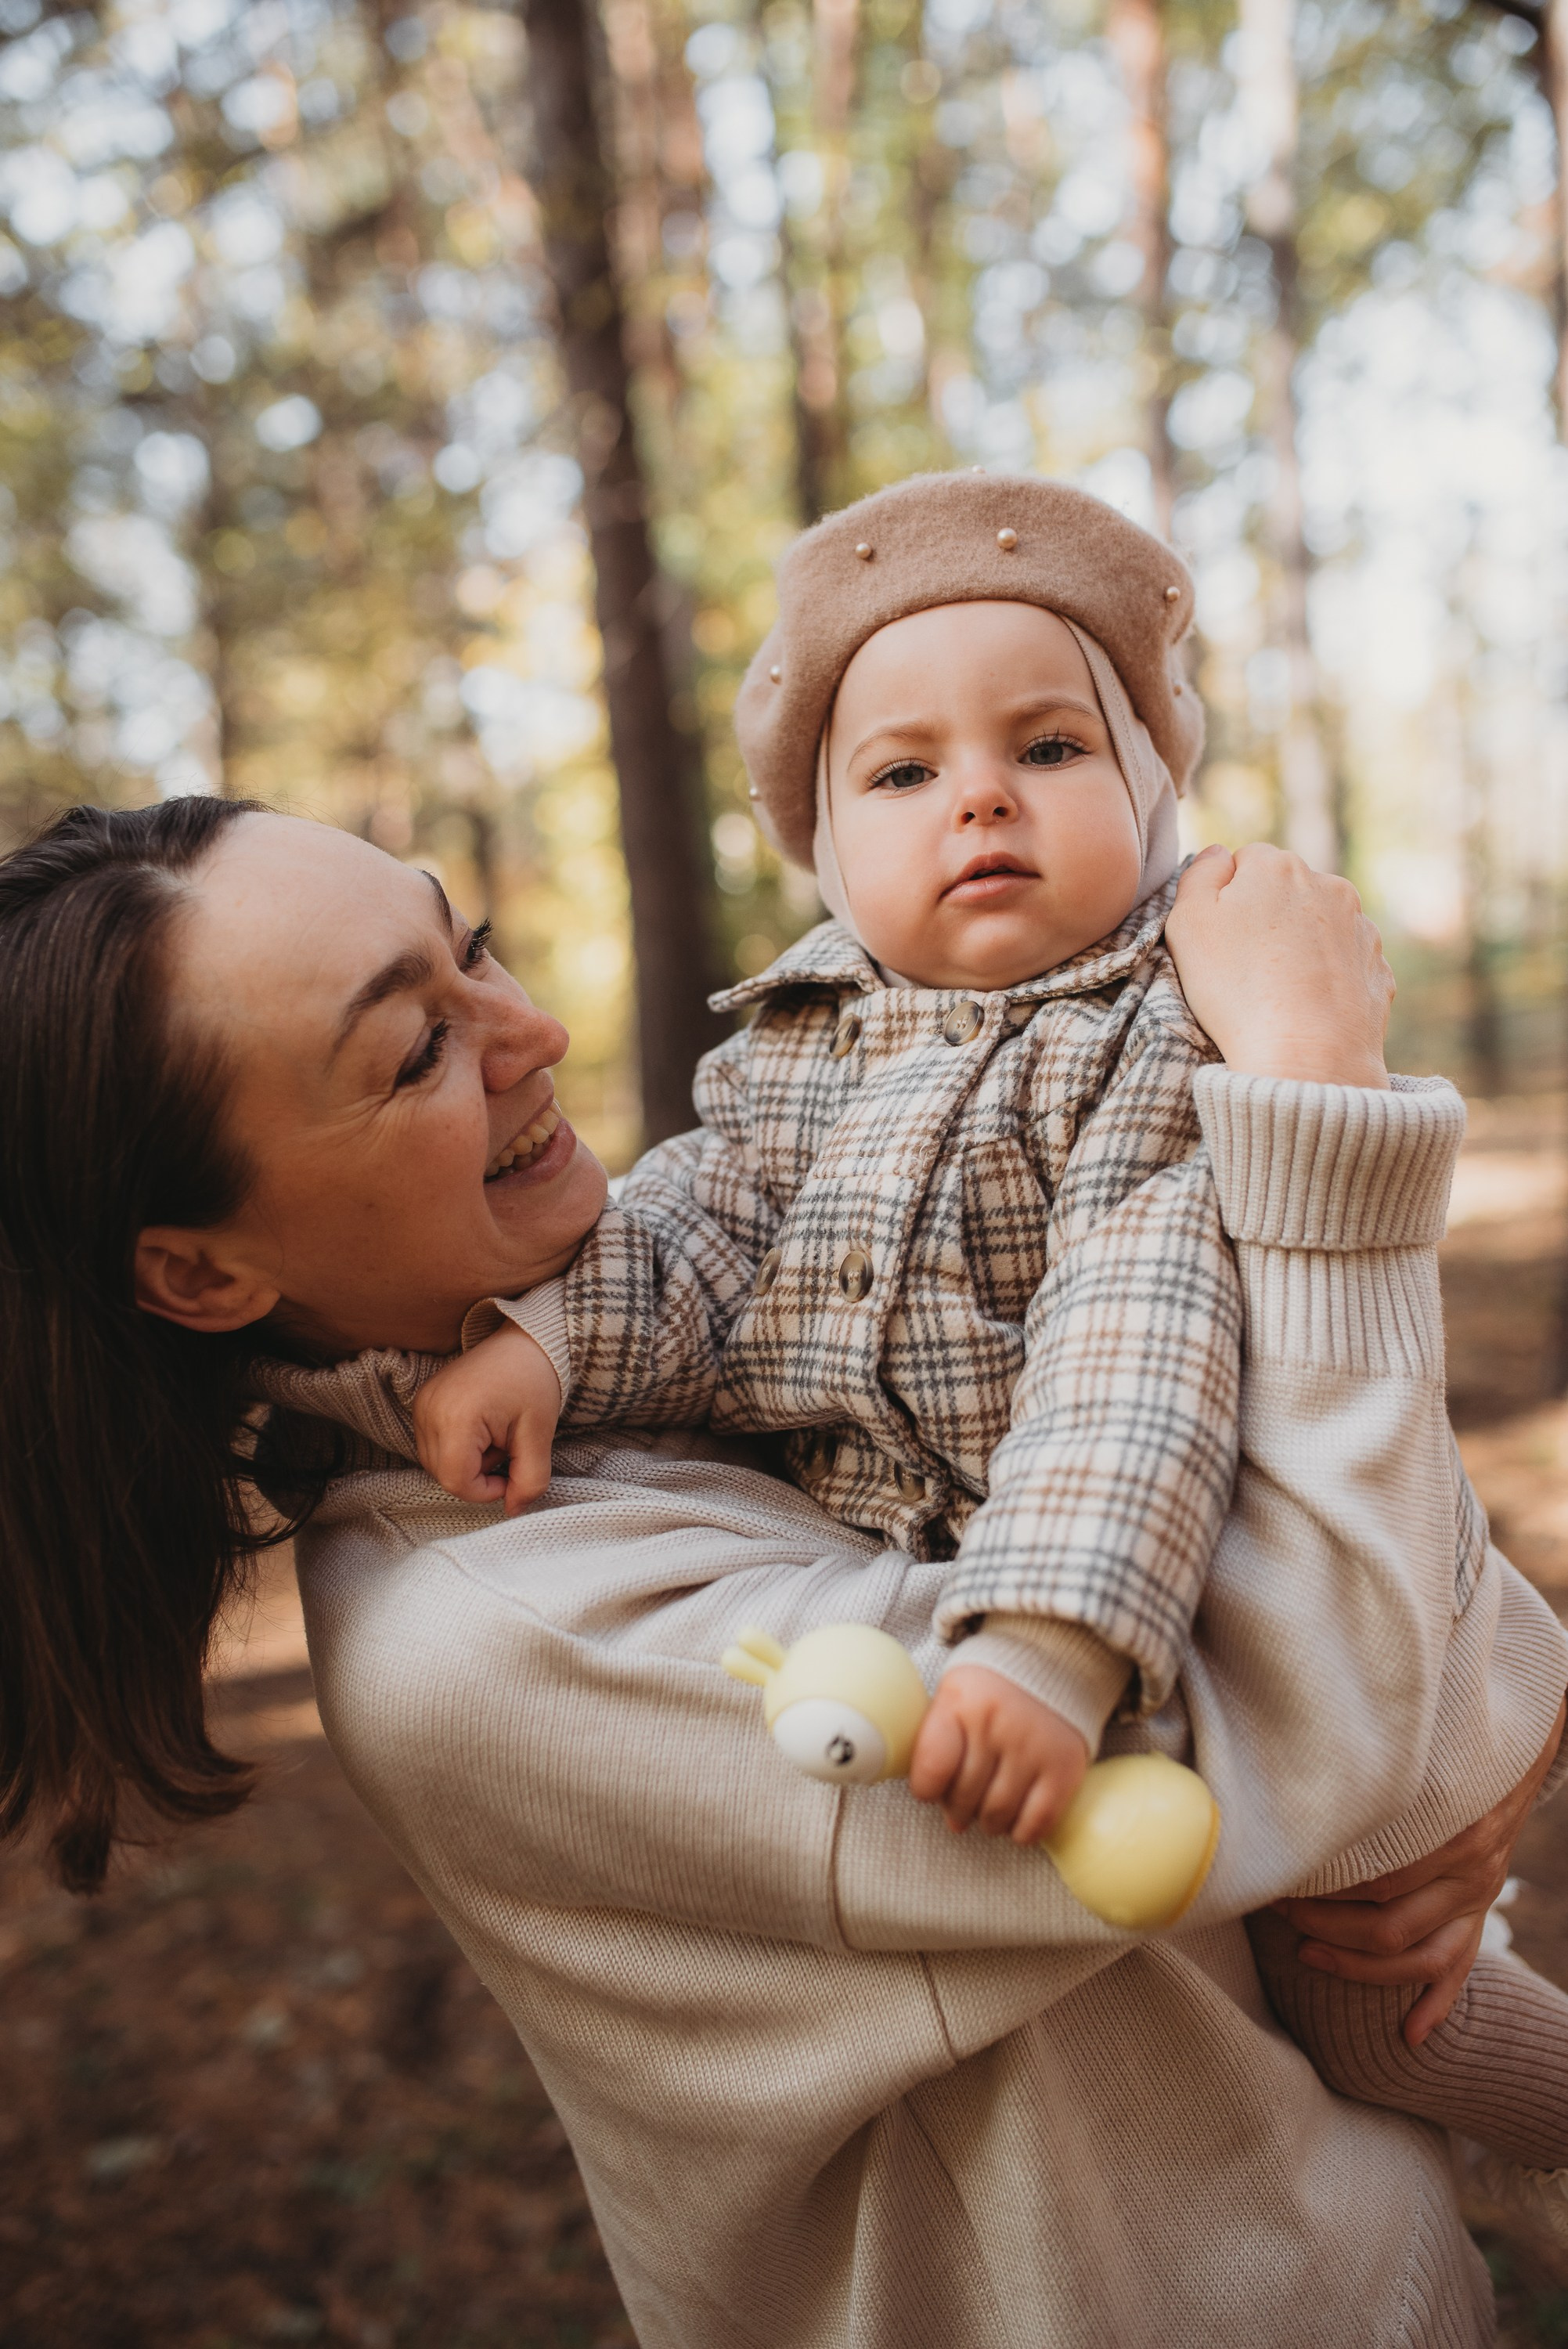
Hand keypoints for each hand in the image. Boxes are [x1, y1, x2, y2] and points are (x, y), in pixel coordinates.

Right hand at [410, 1322, 561, 1515]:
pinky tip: (482, 1430)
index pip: (457, 1480)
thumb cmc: (534, 1383)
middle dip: (478, 1476)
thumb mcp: (539, 1436)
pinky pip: (432, 1444)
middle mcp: (430, 1409)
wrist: (525, 1342)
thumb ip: (530, 1481)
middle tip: (507, 1450)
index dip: (486, 1490)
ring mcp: (422, 1404)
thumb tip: (513, 1511)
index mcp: (458, 1416)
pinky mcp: (423, 1401)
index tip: (511, 1474)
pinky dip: (457, 1448)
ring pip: (435, 1462)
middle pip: (443, 1474)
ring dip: (467, 1462)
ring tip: (495, 1437)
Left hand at [908, 1667, 1088, 1843]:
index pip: (932, 1768)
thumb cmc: (988, 1693)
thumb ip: (934, 1743)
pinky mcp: (1064, 1768)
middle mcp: (996, 1725)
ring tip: (988, 1811)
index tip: (931, 1791)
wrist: (1050, 1667)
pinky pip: (1037, 1822)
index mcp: (961, 1704)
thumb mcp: (952, 1698)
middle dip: (957, 1811)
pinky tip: (1016, 1819)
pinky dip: (1022, 1832)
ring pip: (998, 1814)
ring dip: (989, 1823)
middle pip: (964, 1798)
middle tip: (962, 1807)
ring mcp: (1033, 1747)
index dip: (926, 1791)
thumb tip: (934, 1803)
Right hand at [1165, 843, 1393, 1088]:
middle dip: (1266, 918)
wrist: (1307, 1056)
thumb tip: (1221, 855)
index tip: (1217, 940)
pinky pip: (1342, 964)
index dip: (1224, 901)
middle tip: (1242, 968)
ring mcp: (1360, 927)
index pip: (1244, 863)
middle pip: (1285, 892)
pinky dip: (1326, 978)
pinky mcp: (1378, 968)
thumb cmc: (1236, 988)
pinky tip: (1304, 1008)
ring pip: (1317, 926)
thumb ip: (1199, 874)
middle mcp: (1328, 885)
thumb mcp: (1187, 923)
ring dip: (1299, 947)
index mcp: (1277, 866)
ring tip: (1275, 992)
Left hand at [1273, 1695, 1565, 2045]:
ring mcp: (1477, 1899)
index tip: (1279, 1876)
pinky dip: (1436, 2004)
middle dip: (1326, 1925)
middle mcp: (1470, 1874)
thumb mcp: (1418, 1758)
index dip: (1325, 1888)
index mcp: (1454, 1835)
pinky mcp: (1480, 1915)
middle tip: (1278, 1910)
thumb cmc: (1446, 1746)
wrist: (1512, 1747)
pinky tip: (1410, 2034)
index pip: (1379, 1882)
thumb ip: (1372, 1778)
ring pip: (1421, 1956)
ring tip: (1306, 1955)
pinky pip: (1461, 1969)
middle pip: (1391, 1925)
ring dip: (1360, 1967)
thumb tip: (1297, 1781)